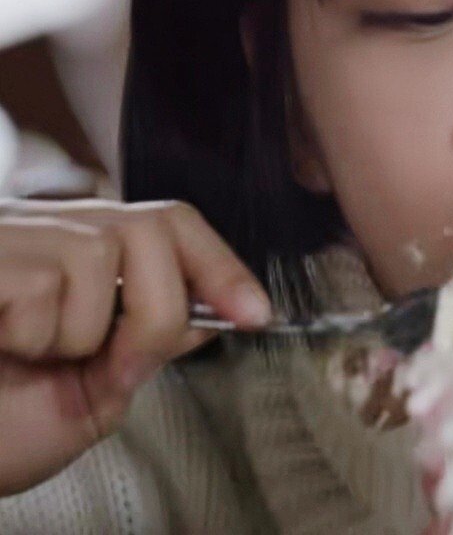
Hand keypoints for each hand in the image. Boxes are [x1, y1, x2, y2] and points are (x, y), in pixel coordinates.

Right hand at [0, 197, 271, 495]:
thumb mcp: (86, 399)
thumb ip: (144, 348)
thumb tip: (207, 312)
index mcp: (78, 258)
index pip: (168, 224)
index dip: (220, 263)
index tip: (257, 314)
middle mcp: (45, 231)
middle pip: (151, 227)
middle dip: (156, 309)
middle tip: (112, 364)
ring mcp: (8, 235)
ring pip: (101, 256)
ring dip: (78, 334)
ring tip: (27, 358)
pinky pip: (47, 280)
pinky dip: (34, 332)